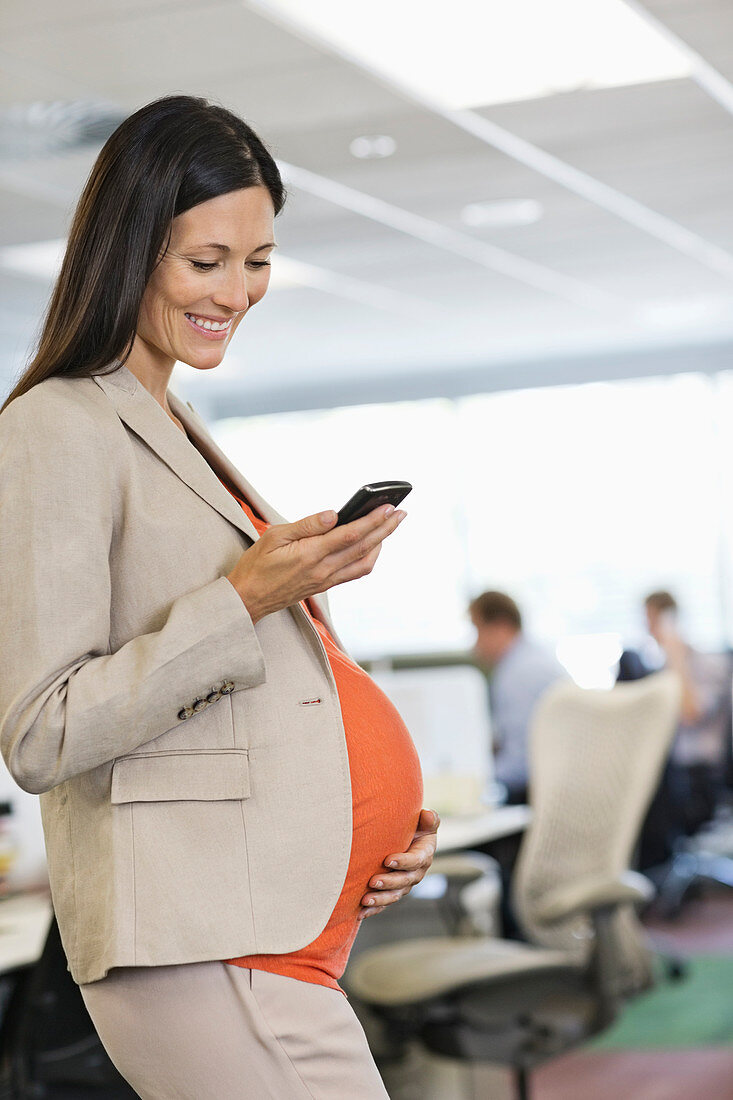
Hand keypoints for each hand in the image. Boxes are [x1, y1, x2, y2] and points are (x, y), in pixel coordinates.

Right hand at [226, 504, 405, 623]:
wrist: (248, 599)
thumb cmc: (256, 565)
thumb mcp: (274, 537)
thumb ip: (306, 526)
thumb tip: (333, 514)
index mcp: (310, 555)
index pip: (350, 534)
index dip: (373, 520)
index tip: (389, 508)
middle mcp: (323, 570)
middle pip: (364, 547)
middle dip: (385, 529)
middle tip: (401, 514)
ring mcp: (326, 580)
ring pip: (364, 563)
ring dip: (380, 544)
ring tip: (389, 527)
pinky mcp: (325, 586)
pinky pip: (355, 572)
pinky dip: (368, 558)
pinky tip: (371, 546)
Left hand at [358, 809, 439, 919]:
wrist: (408, 840)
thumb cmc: (416, 828)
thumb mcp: (426, 823)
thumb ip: (429, 819)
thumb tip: (426, 814)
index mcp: (424, 856)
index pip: (416, 861)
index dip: (403, 862)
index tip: (387, 860)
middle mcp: (416, 873)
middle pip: (404, 882)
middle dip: (389, 883)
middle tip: (373, 882)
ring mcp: (404, 885)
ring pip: (394, 896)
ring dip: (380, 899)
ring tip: (365, 900)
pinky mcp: (393, 892)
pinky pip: (385, 903)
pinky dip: (373, 909)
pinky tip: (360, 912)